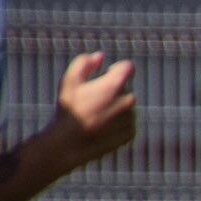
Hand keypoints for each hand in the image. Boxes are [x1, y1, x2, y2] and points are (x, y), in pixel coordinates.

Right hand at [49, 52, 137, 168]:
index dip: (115, 69)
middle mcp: (129, 101)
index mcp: (116, 85)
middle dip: (111, 90)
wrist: (70, 143)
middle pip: (124, 88)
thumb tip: (100, 56)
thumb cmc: (69, 109)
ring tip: (93, 115)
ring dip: (114, 106)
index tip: (105, 74)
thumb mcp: (69, 80)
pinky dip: (116, 122)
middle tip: (91, 100)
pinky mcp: (131, 133)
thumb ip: (84, 63)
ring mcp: (131, 118)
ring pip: (125, 106)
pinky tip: (99, 127)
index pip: (127, 67)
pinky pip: (126, 122)